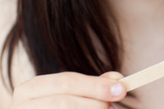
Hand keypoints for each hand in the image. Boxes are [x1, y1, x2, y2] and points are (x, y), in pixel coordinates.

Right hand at [8, 71, 126, 107]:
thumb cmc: (53, 108)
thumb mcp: (69, 93)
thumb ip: (91, 86)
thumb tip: (118, 79)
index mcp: (30, 88)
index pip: (67, 81)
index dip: (95, 85)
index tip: (121, 89)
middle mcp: (21, 106)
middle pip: (64, 102)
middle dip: (94, 103)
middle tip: (113, 107)